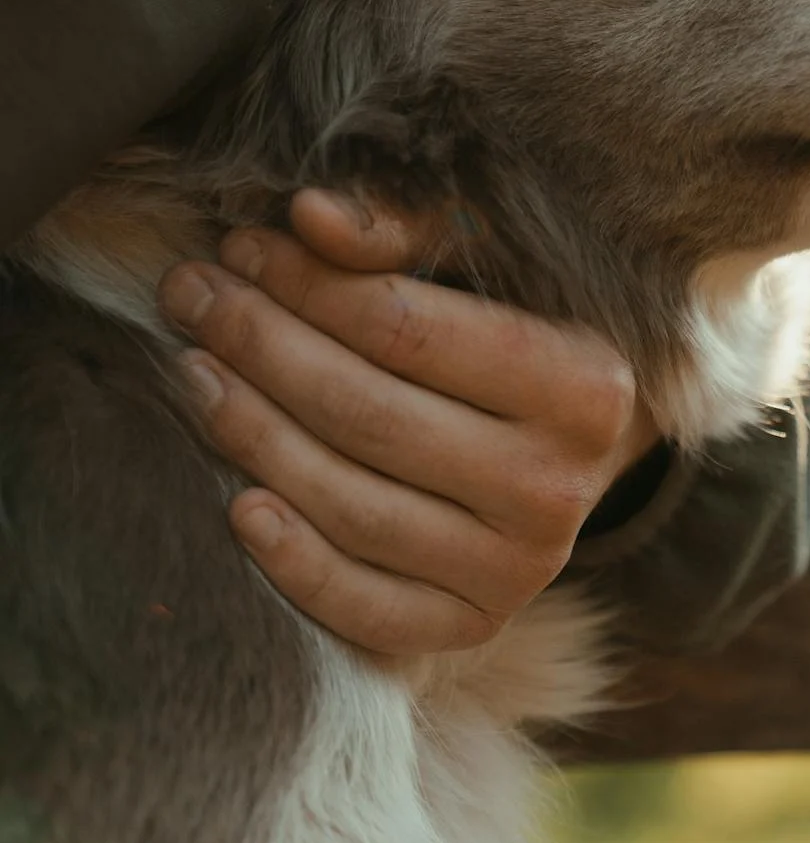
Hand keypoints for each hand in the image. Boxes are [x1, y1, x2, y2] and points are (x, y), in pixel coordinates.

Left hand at [157, 193, 659, 655]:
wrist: (584, 445)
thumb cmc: (527, 328)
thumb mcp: (493, 263)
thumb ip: (408, 227)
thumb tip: (308, 216)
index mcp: (584, 386)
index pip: (409, 330)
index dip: (309, 286)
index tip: (241, 248)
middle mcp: (559, 489)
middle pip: (370, 416)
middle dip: (262, 347)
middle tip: (193, 297)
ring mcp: (518, 571)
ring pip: (355, 509)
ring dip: (254, 435)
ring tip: (195, 372)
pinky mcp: (473, 626)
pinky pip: (365, 608)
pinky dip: (293, 563)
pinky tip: (239, 504)